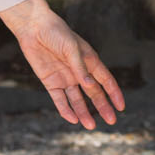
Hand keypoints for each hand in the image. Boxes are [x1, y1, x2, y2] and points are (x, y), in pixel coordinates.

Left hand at [0, 0, 124, 128]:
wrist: (33, 28)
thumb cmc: (57, 33)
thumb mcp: (71, 48)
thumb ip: (80, 67)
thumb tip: (89, 85)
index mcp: (90, 61)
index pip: (106, 80)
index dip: (114, 94)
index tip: (121, 107)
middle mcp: (79, 72)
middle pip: (94, 93)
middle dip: (103, 107)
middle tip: (111, 121)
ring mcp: (65, 78)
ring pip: (77, 100)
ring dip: (83, 112)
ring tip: (90, 126)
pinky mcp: (51, 82)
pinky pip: (60, 99)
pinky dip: (65, 110)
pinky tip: (72, 119)